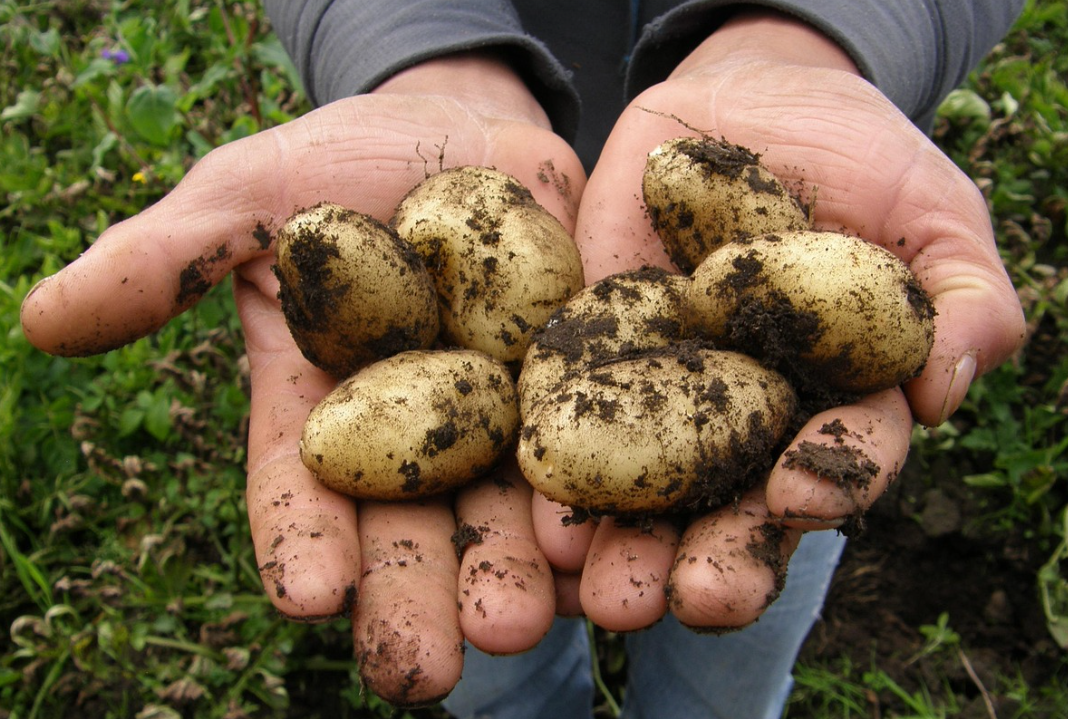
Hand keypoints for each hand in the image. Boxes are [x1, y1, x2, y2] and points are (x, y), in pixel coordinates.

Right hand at [20, 53, 581, 704]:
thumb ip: (167, 259)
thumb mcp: (249, 195)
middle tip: (426, 670)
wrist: (464, 133)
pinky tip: (608, 555)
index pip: (302, 490)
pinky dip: (604, 504)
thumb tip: (44, 320)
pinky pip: (598, 450)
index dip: (301, 542)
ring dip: (518, 575)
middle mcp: (415, 436)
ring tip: (526, 628)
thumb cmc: (341, 164)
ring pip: (510, 513)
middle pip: (412, 529)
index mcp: (326, 410)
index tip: (307, 597)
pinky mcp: (581, 387)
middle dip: (417, 598)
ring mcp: (503, 418)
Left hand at [534, 12, 1025, 630]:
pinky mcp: (593, 350)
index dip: (826, 482)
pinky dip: (555, 460)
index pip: (839, 462)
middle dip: (718, 557)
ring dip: (627, 544)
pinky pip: (568, 410)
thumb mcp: (933, 211)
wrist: (754, 97)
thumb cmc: (864, 158)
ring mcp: (665, 391)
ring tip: (603, 594)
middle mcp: (747, 420)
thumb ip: (963, 298)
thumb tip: (946, 390)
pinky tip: (535, 513)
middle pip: (736, 505)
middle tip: (690, 600)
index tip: (797, 495)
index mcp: (836, 405)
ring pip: (648, 487)